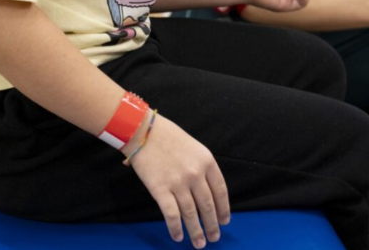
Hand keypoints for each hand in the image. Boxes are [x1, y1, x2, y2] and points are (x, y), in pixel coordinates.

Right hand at [128, 115, 229, 247]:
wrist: (143, 130)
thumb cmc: (168, 136)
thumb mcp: (194, 148)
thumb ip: (202, 168)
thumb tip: (207, 193)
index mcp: (207, 161)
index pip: (220, 191)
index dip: (223, 209)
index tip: (224, 221)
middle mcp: (195, 174)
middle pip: (207, 206)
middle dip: (212, 225)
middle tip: (214, 237)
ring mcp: (178, 183)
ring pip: (191, 214)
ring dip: (196, 231)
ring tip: (199, 244)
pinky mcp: (160, 189)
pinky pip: (171, 215)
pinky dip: (176, 228)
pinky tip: (178, 237)